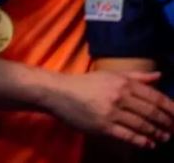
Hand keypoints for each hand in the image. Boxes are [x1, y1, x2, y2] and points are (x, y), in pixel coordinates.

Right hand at [48, 70, 173, 148]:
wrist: (57, 92)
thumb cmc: (85, 83)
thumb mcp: (110, 75)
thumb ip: (136, 76)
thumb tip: (159, 75)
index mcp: (123, 83)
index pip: (155, 97)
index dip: (170, 108)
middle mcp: (120, 96)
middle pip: (151, 112)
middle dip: (166, 123)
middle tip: (173, 129)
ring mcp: (111, 112)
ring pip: (142, 125)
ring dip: (157, 133)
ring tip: (164, 137)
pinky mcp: (103, 126)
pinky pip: (128, 135)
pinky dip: (142, 141)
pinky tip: (149, 144)